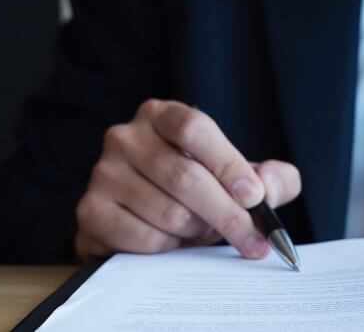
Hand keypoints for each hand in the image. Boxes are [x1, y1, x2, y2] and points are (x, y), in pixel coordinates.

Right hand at [75, 99, 300, 259]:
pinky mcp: (91, 212)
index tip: (255, 198)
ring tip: (204, 232)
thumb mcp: (242, 178)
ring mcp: (102, 173)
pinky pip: (145, 239)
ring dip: (198, 233)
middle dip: (228, 215)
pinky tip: (174, 241)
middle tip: (255, 242)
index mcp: (161, 115)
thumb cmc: (200, 191)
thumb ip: (272, 178)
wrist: (144, 220)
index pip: (194, 128)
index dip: (228, 164)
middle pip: (184, 177)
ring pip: (168, 213)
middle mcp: (125, 137)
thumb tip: (268, 188)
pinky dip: (171, 248)